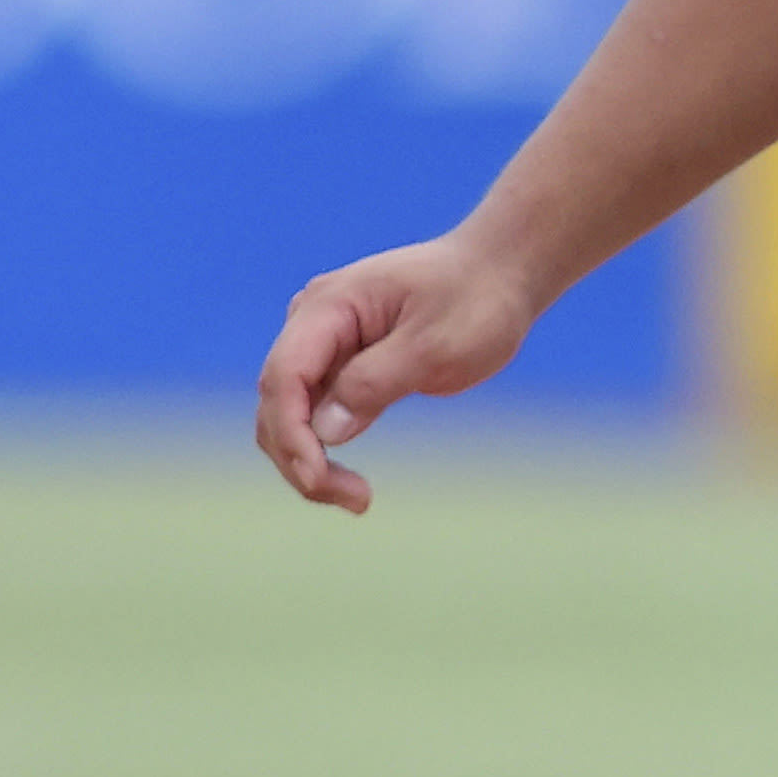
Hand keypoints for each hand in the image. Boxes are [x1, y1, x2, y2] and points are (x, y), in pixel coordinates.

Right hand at [252, 235, 542, 512]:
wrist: (500, 275)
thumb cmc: (477, 301)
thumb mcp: (437, 345)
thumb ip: (377, 381)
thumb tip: (324, 430)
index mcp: (327, 307)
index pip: (285, 377)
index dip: (292, 433)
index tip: (318, 479)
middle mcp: (312, 323)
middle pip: (277, 401)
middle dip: (299, 457)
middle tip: (356, 501)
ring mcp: (323, 344)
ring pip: (290, 413)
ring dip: (309, 460)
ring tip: (358, 500)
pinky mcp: (341, 365)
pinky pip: (315, 413)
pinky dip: (324, 449)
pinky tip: (352, 484)